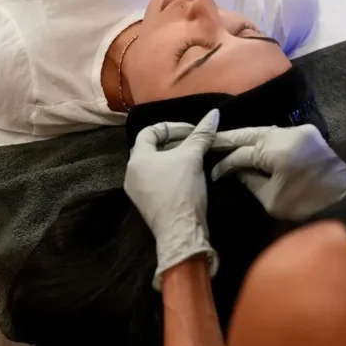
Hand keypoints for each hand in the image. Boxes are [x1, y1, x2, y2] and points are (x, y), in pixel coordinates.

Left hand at [125, 110, 219, 289]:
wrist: (180, 232)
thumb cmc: (181, 190)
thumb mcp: (192, 157)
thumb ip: (201, 134)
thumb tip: (213, 114)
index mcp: (137, 159)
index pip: (149, 132)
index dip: (172, 126)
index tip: (192, 130)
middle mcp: (131, 174)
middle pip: (152, 148)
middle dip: (175, 142)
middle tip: (196, 142)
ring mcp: (138, 192)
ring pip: (156, 166)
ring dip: (175, 158)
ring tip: (196, 157)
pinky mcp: (148, 205)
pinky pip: (158, 181)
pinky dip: (172, 174)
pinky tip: (190, 176)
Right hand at [211, 125, 345, 221]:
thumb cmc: (307, 207)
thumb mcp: (271, 200)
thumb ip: (250, 180)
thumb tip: (237, 170)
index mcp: (277, 150)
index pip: (242, 153)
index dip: (225, 163)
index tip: (214, 173)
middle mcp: (288, 133)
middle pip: (251, 133)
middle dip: (230, 139)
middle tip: (210, 141)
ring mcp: (301, 131)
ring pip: (265, 131)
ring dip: (247, 137)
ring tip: (227, 142)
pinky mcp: (309, 134)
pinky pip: (280, 133)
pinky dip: (264, 138)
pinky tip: (252, 143)